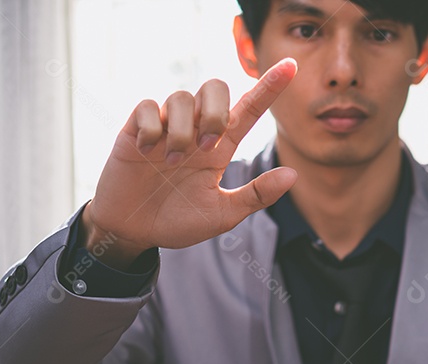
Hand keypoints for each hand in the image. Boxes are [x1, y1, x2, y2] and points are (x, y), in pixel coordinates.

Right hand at [81, 58, 299, 267]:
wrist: (134, 232)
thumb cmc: (178, 222)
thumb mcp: (222, 215)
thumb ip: (256, 195)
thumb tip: (293, 174)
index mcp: (220, 147)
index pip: (249, 109)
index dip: (269, 87)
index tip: (291, 66)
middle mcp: (196, 131)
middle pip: (215, 87)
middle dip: (216, 111)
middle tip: (209, 145)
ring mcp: (166, 127)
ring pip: (182, 97)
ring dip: (182, 130)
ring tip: (171, 162)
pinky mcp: (134, 129)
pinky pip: (147, 106)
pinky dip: (151, 128)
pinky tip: (146, 152)